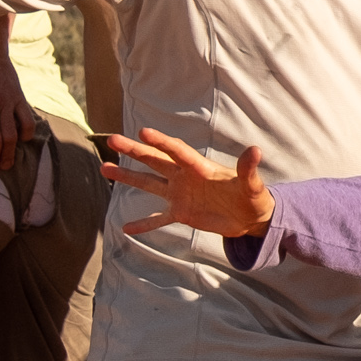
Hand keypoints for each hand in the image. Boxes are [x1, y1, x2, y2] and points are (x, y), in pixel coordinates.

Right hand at [101, 128, 272, 240]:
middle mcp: (185, 177)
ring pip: (149, 183)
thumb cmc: (254, 197)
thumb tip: (255, 150)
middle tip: (112, 140)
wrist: (251, 217)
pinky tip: (125, 228)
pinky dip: (144, 223)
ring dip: (128, 176)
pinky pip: (158, 218)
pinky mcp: (181, 213)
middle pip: (155, 160)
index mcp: (200, 168)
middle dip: (134, 150)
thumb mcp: (252, 185)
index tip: (143, 132)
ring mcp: (180, 195)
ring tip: (105, 168)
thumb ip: (248, 169)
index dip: (161, 142)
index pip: (177, 151)